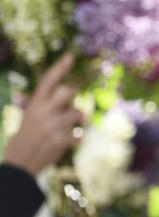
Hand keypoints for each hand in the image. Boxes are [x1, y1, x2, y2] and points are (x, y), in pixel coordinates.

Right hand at [4, 54, 83, 176]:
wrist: (21, 160)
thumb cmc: (31, 133)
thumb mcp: (34, 113)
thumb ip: (50, 102)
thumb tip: (74, 89)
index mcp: (35, 104)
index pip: (48, 81)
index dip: (60, 68)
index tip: (70, 56)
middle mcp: (43, 112)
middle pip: (67, 91)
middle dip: (73, 94)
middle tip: (68, 103)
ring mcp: (52, 125)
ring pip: (78, 113)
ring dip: (77, 120)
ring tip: (65, 128)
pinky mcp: (61, 140)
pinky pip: (80, 135)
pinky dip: (76, 139)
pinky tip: (64, 143)